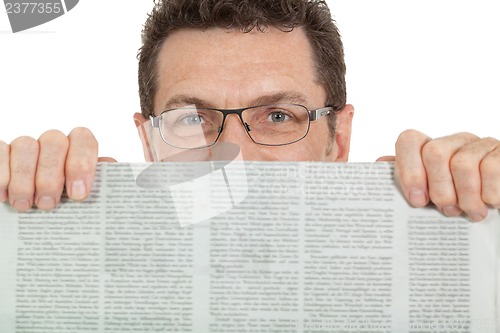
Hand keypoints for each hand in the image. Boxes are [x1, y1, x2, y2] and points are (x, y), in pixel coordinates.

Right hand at [0, 128, 115, 211]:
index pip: (83, 139)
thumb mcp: (84, 201)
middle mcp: (53, 145)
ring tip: (25, 205)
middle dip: (51, 175)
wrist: (37, 219)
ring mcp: (25, 147)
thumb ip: (101, 186)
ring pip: (26, 145)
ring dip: (24, 179)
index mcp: (77, 151)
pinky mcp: (1, 153)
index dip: (81, 163)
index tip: (78, 194)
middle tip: (47, 204)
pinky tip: (3, 196)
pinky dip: (1, 175)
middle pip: (54, 141)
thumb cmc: (65, 210)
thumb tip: (116, 174)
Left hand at [382, 130, 499, 221]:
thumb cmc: (460, 200)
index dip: (409, 170)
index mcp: (432, 147)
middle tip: (448, 210)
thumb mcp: (432, 193)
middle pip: (434, 152)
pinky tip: (491, 203)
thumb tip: (380, 164)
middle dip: (439, 188)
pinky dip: (489, 194)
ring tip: (471, 211)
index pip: (409, 140)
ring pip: (463, 164)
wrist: (497, 200)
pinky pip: (492, 169)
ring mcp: (481, 144)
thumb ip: (409, 180)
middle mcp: (456, 141)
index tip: (417, 201)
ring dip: (466, 197)